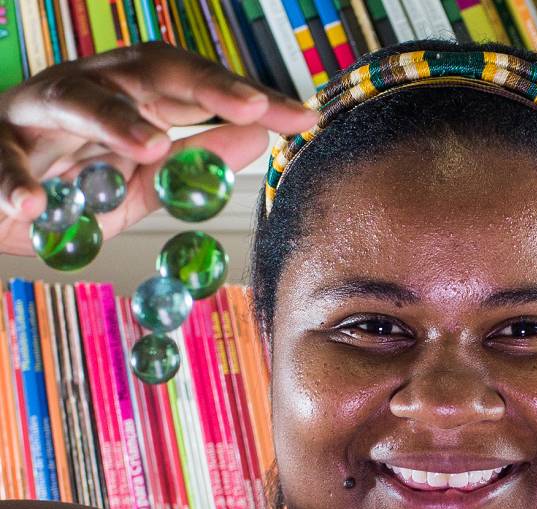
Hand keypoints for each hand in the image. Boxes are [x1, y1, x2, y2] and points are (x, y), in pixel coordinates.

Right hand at [0, 41, 317, 255]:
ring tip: (152, 146)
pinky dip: (15, 184)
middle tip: (253, 108)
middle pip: (145, 69)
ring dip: (113, 121)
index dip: (247, 95)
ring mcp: (32, 113)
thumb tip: (260, 136)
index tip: (302, 117)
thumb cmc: (69, 185)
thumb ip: (192, 159)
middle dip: (202, 85)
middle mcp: (87, 89)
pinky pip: (0, 161)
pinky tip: (33, 205)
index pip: (195, 82)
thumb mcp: (140, 179)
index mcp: (128, 96)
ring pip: (72, 98)